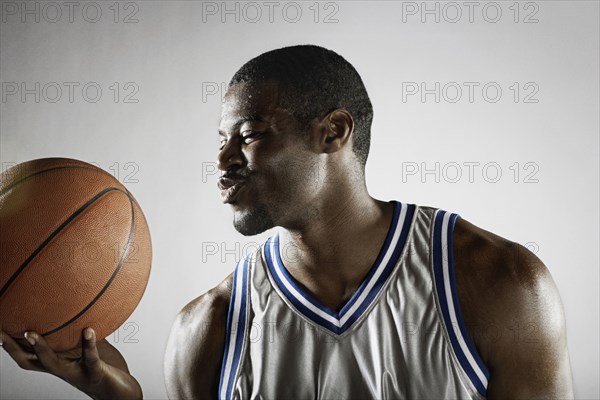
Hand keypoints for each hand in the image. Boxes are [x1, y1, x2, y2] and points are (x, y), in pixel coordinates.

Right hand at [0, 328, 142, 399]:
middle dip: (13, 348)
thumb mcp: (86, 348)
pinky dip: (89, 344)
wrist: (120, 393)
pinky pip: (90, 358)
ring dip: (41, 349)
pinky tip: (88, 330)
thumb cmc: (101, 368)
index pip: (28, 355)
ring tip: (31, 333)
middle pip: (30, 362)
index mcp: (58, 363)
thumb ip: (78, 332)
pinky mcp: (95, 373)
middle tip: (1, 333)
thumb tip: (74, 305)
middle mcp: (62, 370)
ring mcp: (76, 373)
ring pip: (52, 364)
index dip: (11, 345)